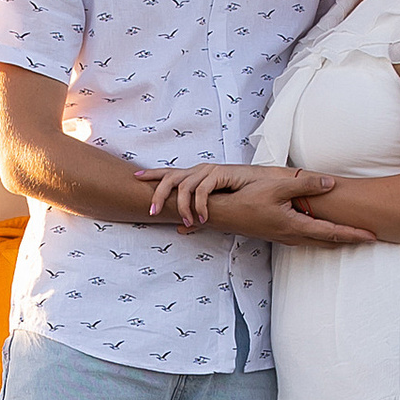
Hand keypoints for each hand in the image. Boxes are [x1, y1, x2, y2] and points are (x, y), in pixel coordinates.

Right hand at [134, 162, 371, 242]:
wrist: (222, 214)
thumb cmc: (247, 199)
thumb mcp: (278, 188)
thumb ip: (306, 185)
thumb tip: (332, 183)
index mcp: (296, 226)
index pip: (332, 232)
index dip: (354, 234)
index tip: (373, 236)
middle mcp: (293, 236)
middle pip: (328, 241)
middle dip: (350, 240)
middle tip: (370, 238)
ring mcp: (285, 237)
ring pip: (317, 241)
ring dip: (336, 240)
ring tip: (353, 236)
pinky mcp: (278, 234)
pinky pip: (307, 238)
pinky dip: (321, 237)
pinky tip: (322, 231)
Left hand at [138, 162, 265, 226]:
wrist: (262, 184)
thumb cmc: (239, 195)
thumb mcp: (212, 208)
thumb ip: (195, 217)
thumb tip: (180, 229)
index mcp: (195, 176)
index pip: (169, 174)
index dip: (153, 174)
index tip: (136, 178)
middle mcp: (199, 171)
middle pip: (170, 178)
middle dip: (159, 194)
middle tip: (152, 211)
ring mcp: (209, 171)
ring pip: (184, 185)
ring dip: (182, 206)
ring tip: (184, 220)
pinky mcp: (220, 174)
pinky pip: (203, 189)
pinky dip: (200, 205)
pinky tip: (202, 218)